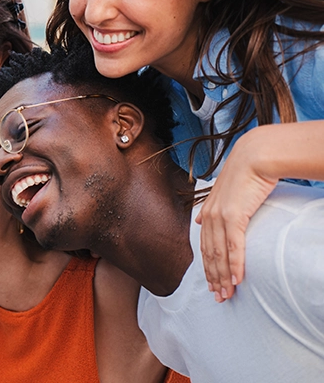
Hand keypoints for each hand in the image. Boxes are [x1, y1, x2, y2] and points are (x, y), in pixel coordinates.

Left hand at [196, 136, 276, 302]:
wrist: (255, 156)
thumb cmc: (245, 172)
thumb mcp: (224, 191)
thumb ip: (213, 207)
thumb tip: (200, 218)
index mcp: (207, 211)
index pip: (205, 246)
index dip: (208, 267)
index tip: (211, 284)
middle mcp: (209, 216)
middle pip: (210, 255)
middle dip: (213, 278)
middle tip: (219, 297)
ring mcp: (220, 217)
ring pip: (220, 254)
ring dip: (223, 277)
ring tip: (227, 294)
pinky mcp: (234, 216)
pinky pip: (234, 247)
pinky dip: (235, 265)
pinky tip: (237, 279)